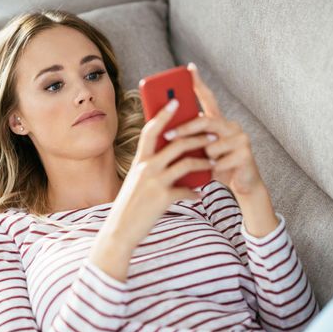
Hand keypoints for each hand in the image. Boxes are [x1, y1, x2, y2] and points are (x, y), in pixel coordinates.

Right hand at [98, 97, 214, 250]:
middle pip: (176, 143)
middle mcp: (146, 168)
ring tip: (213, 162)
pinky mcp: (163, 198)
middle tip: (212, 134)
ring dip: (203, 161)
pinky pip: (187, 191)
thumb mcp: (136, 181)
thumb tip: (171, 157)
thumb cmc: (129, 205)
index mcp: (139, 161)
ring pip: (186, 163)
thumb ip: (150, 167)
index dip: (163, 114)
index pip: (151, 130)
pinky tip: (199, 195)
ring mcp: (155, 182)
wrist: (119, 230)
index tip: (175, 101)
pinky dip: (195, 193)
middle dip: (197, 136)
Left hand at [163, 62, 263, 195]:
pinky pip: (219, 161)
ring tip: (205, 166)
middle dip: (184, 129)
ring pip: (211, 145)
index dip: (199, 83)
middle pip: (205, 121)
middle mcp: (232, 126)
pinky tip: (216, 174)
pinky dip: (213, 170)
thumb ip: (190, 138)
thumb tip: (163, 129)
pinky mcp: (246, 154)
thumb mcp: (200, 151)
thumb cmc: (215, 167)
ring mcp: (241, 138)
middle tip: (167, 135)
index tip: (189, 68)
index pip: (209, 98)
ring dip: (203, 159)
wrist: (242, 185)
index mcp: (219, 122)